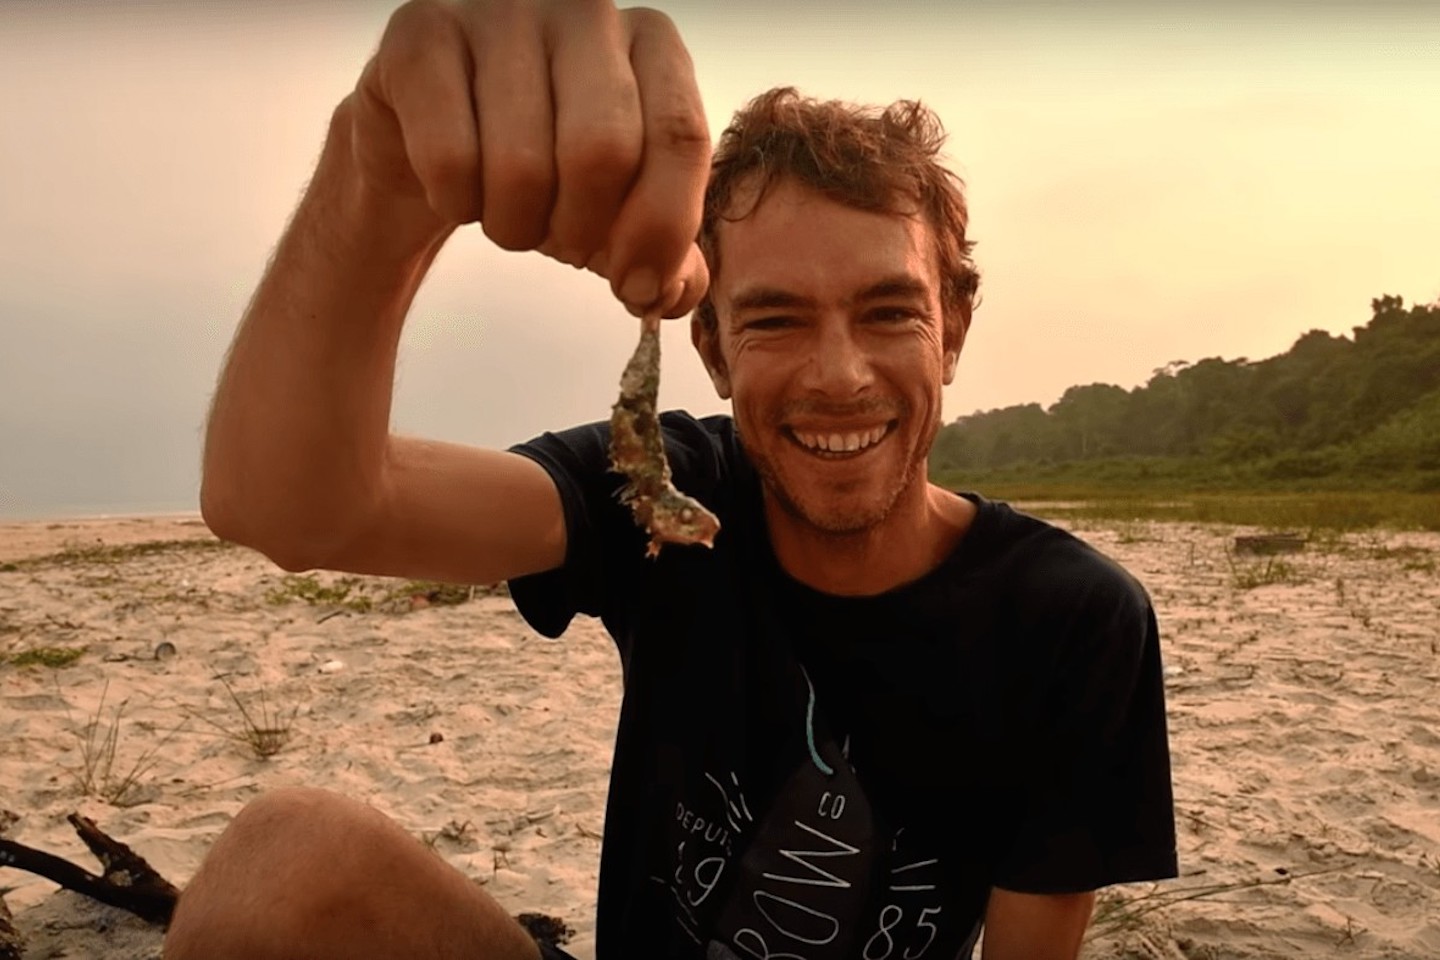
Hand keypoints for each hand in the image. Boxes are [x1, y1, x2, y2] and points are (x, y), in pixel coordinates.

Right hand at [347, 0, 710, 316]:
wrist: (431, 145)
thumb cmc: (545, 173)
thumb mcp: (619, 218)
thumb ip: (668, 258)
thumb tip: (671, 290)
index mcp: (652, 44)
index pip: (681, 137)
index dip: (661, 229)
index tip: (634, 286)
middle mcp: (584, 11)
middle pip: (603, 150)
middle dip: (581, 231)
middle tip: (562, 247)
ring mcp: (499, 12)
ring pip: (522, 166)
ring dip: (515, 227)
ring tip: (508, 216)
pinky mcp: (421, 33)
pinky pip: (450, 158)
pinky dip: (457, 204)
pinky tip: (457, 192)